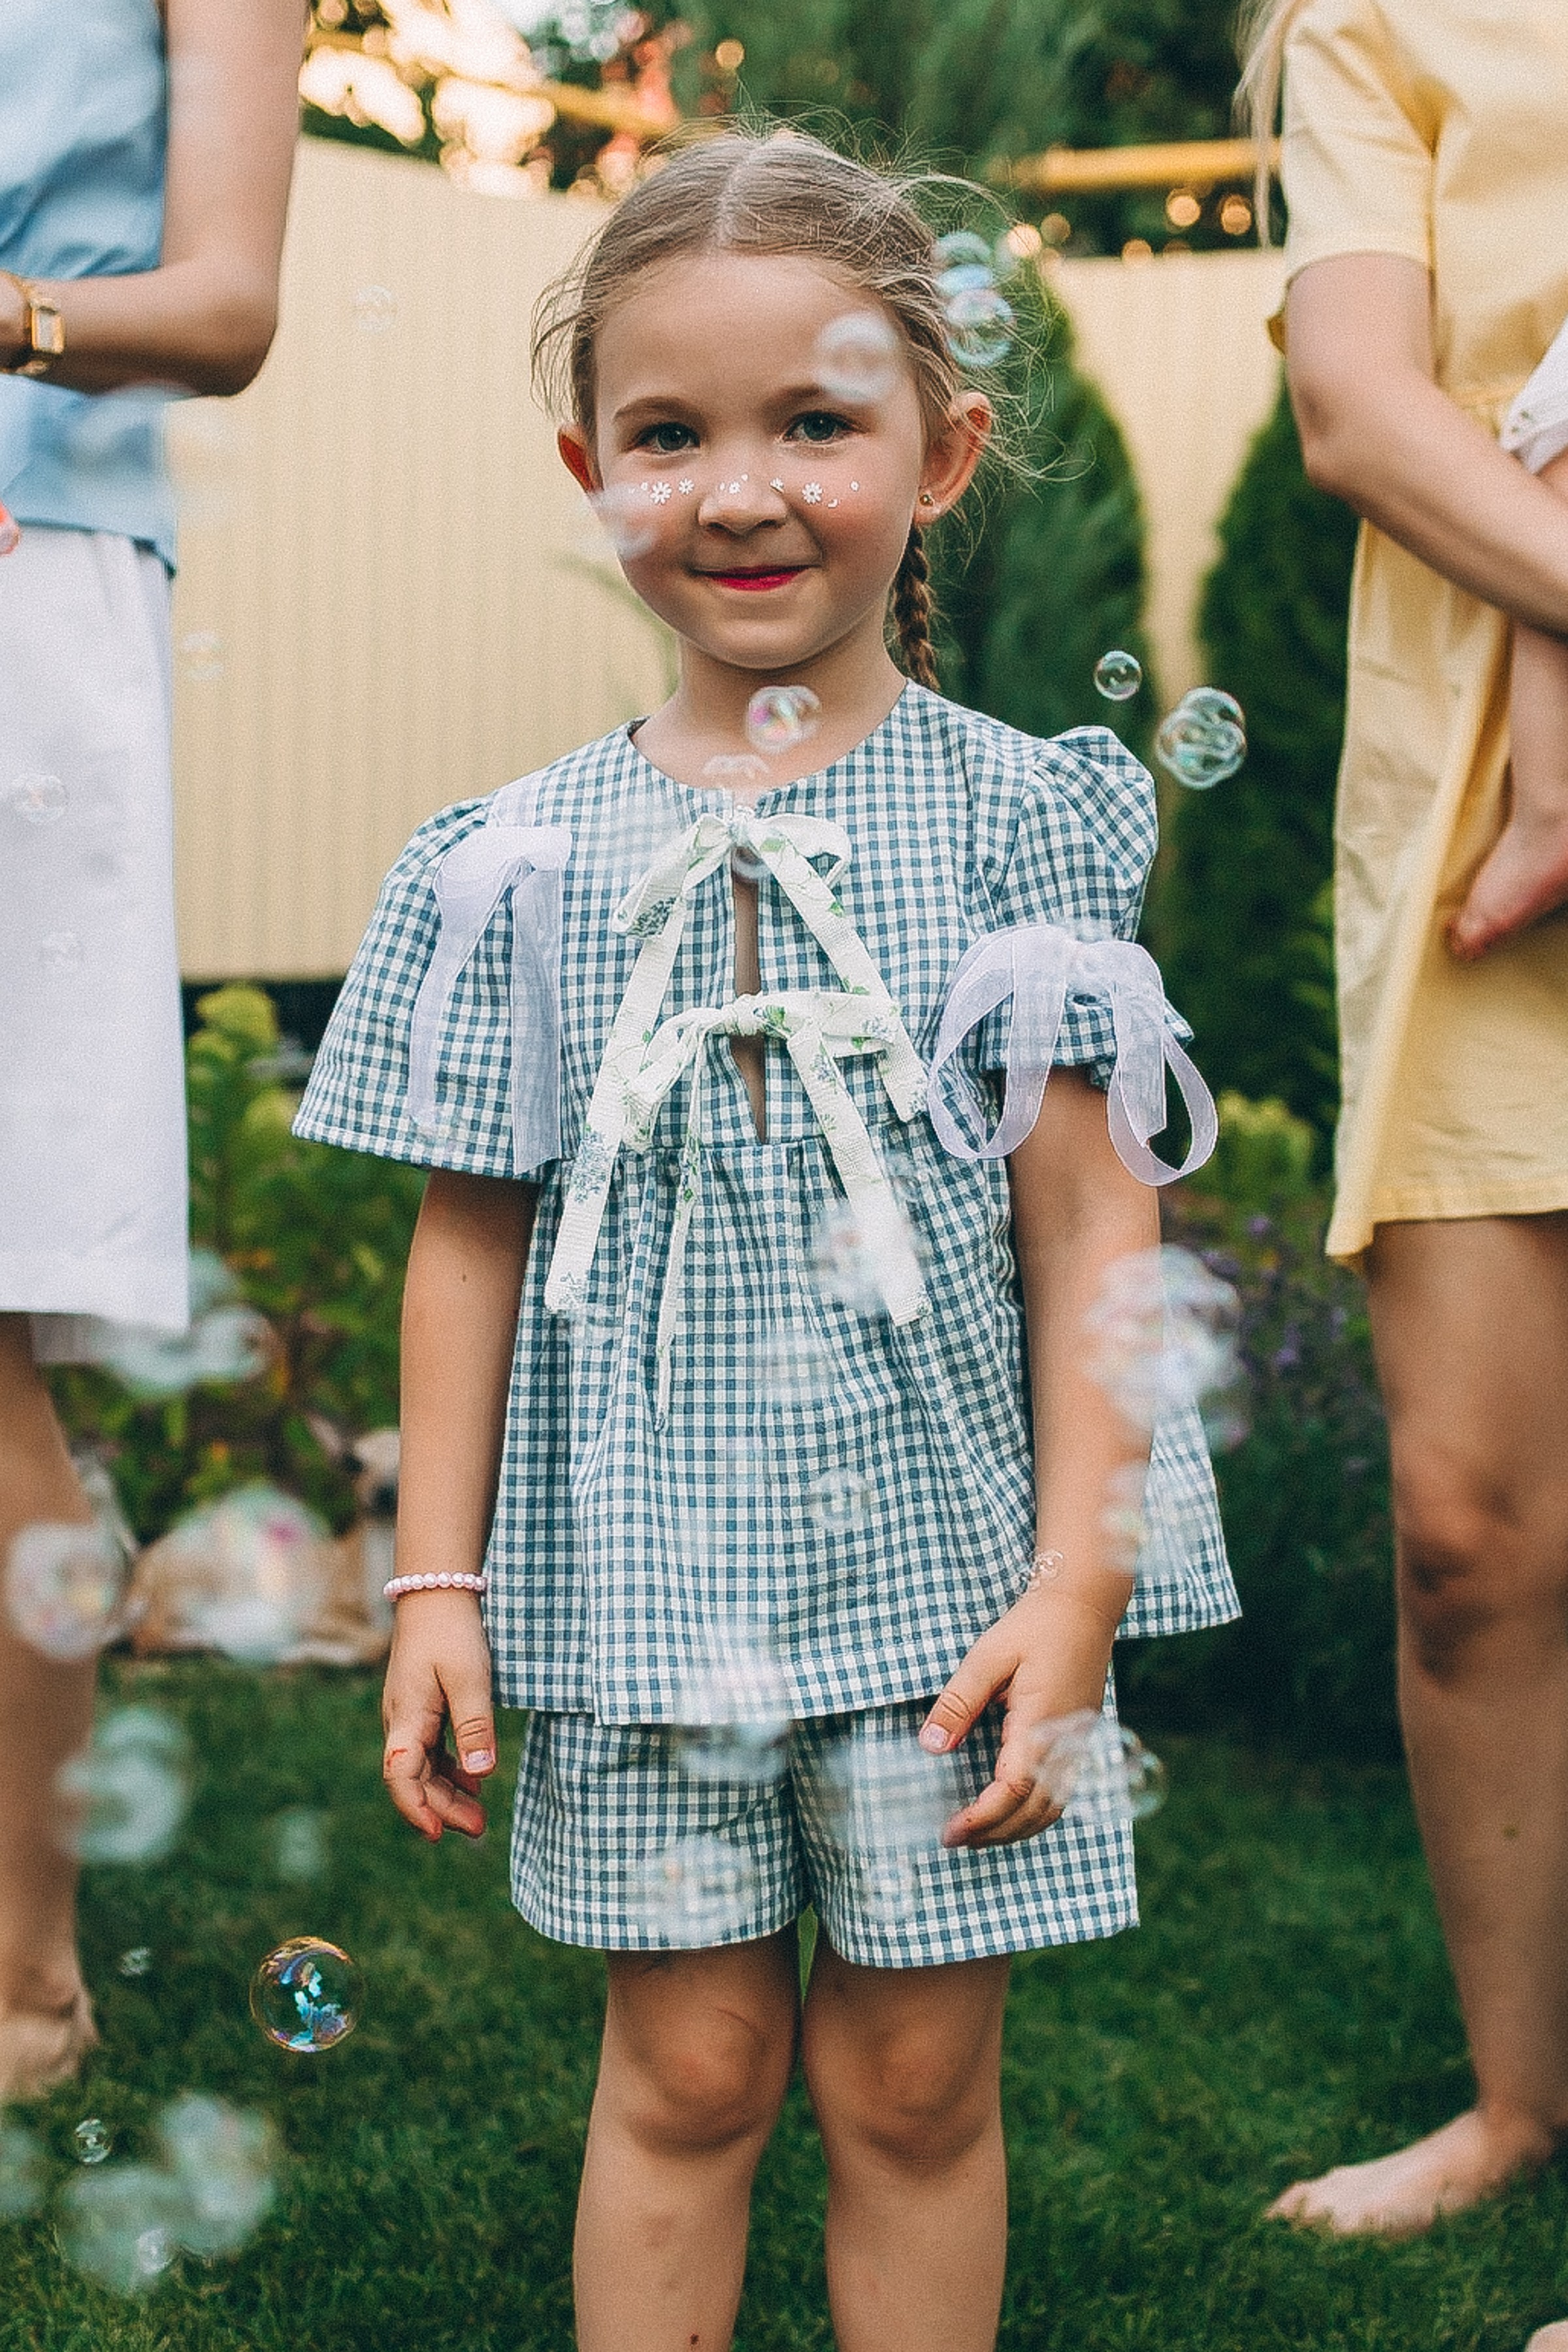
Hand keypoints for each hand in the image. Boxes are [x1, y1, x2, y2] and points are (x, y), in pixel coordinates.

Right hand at [381, 1591, 496, 1841]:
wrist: (436, 1594)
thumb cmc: (452, 1633)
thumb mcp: (470, 1678)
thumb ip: (475, 1725)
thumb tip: (481, 1775)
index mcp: (407, 1718)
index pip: (401, 1775)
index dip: (416, 1808)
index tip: (436, 1834)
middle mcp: (402, 1722)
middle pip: (414, 1778)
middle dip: (442, 1807)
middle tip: (478, 1828)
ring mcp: (410, 1716)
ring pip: (423, 1767)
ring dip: (447, 1792)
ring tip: (477, 1815)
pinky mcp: (422, 1709)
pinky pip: (431, 1750)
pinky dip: (450, 1769)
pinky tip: (472, 1781)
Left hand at [919, 1589, 1118, 1849]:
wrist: (1084, 1605)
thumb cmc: (1035, 1626)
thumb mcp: (987, 1657)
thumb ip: (958, 1703)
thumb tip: (931, 1746)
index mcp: (1042, 1724)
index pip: (1014, 1790)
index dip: (982, 1818)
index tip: (950, 1830)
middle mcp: (1066, 1742)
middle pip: (1035, 1811)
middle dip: (994, 1833)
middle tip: (953, 1840)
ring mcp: (1078, 1744)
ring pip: (1053, 1807)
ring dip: (1016, 1828)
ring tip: (977, 1834)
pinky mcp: (1080, 1739)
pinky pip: (1061, 1792)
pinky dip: (1036, 1812)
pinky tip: (1011, 1810)